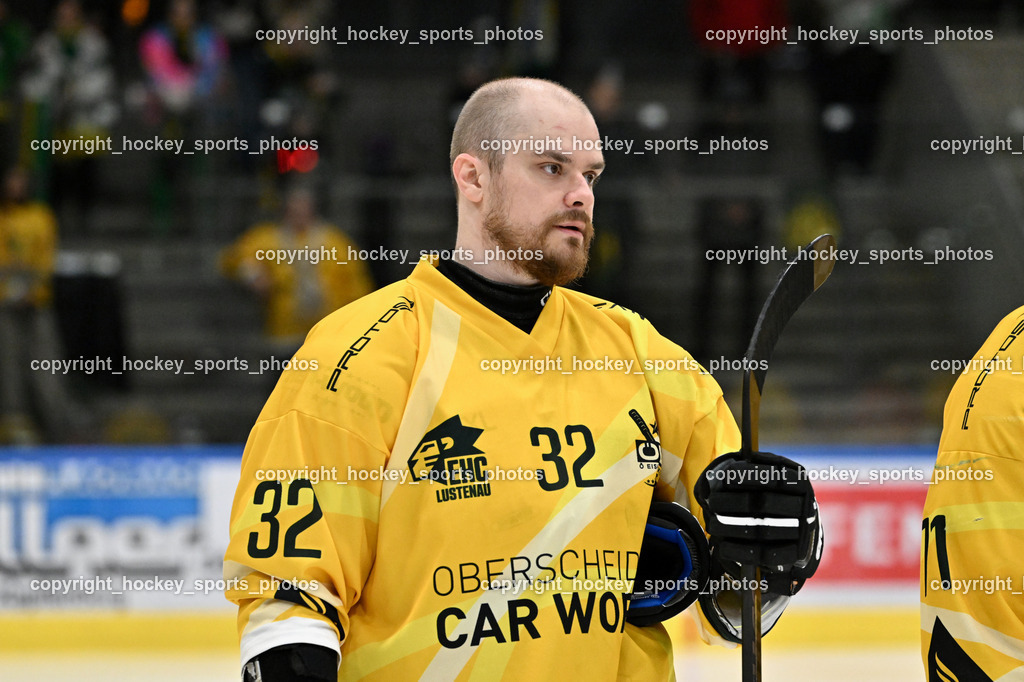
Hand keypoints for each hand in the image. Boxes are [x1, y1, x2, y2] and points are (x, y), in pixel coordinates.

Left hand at [694, 451, 821, 594]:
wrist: (798, 528)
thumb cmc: (777, 494)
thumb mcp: (774, 474)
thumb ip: (758, 467)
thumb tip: (735, 464)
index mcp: (799, 482)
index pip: (776, 476)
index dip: (751, 475)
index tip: (728, 476)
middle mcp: (804, 506)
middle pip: (766, 503)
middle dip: (735, 502)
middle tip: (712, 502)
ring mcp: (802, 532)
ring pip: (764, 530)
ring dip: (733, 527)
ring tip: (712, 525)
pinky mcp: (794, 555)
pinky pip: (767, 555)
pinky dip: (742, 551)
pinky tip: (723, 546)